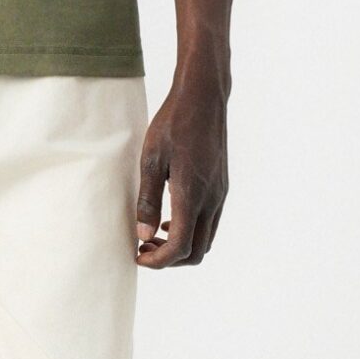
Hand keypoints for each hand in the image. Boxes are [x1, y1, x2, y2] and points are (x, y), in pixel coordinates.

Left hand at [135, 71, 228, 268]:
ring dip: (182, 245)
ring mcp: (220, 194)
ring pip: (206, 239)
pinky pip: (210, 222)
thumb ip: (148, 200)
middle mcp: (212, 199)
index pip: (180, 247)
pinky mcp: (222, 186)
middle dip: (170, 259)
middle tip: (144, 247)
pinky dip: (191, 230)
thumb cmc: (173, 124)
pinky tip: (170, 217)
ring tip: (153, 235)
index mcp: (192, 195)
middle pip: (197, 251)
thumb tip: (143, 235)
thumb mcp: (150, 160)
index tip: (138, 256)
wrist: (203, 97)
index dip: (158, 261)